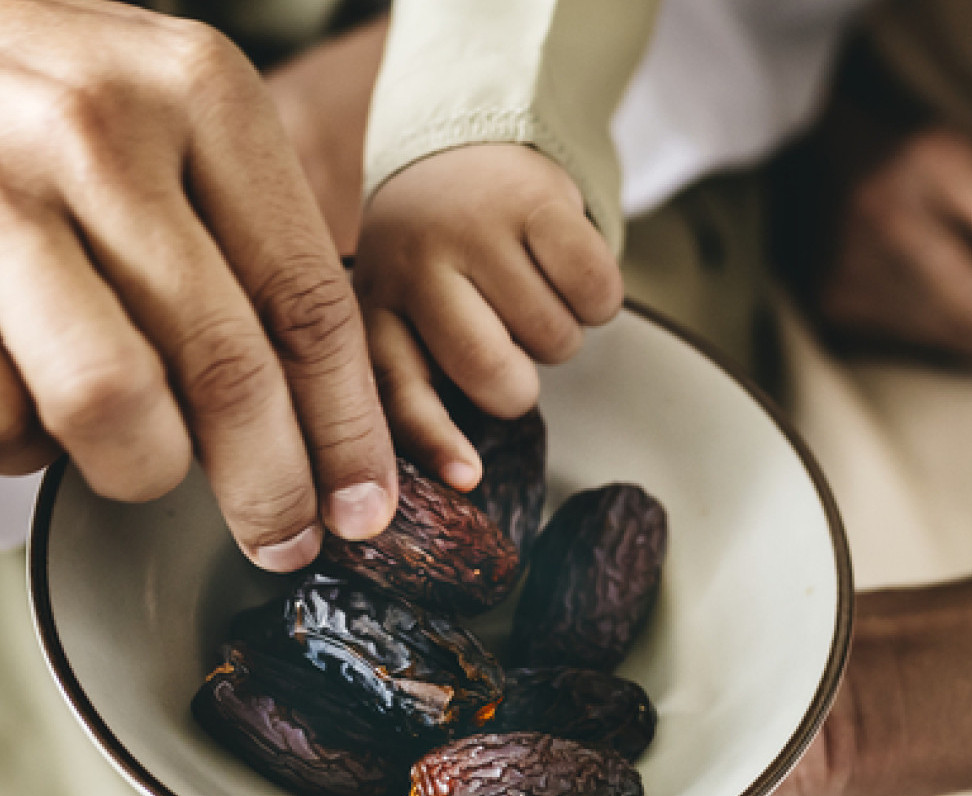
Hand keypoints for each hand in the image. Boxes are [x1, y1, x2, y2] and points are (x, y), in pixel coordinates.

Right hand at [0, 0, 397, 570]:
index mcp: (199, 90)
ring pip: (109, 407)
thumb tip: (325, 417)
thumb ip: (247, 235)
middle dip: (269, 489)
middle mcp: (98, 132)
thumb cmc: (39, 96)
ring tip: (138, 461)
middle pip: (223, 368)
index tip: (362, 506)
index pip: (308, 298)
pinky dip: (24, 451)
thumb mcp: (170, 112)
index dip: (348, 429)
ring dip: (140, 472)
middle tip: (280, 539)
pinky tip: (29, 405)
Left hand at [354, 144, 622, 489]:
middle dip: (520, 384)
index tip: (470, 478)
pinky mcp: (537, 201)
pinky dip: (597, 298)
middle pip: (496, 377)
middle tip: (508, 345)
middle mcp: (415, 267)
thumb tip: (457, 476)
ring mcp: (475, 230)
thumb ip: (414, 378)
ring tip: (526, 289)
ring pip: (556, 342)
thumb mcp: (401, 311)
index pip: (400, 390)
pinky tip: (563, 269)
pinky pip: (597, 294)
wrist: (462, 140)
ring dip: (558, 333)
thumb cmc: (436, 256)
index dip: (435, 441)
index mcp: (374, 308)